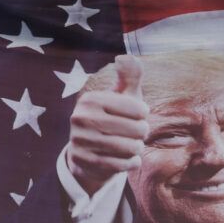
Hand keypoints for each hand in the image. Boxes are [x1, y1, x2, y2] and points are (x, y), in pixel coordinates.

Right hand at [66, 55, 149, 195]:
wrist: (87, 154)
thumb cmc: (111, 120)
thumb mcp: (121, 97)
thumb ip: (129, 76)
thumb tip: (125, 57)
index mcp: (91, 99)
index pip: (137, 108)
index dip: (144, 114)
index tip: (139, 116)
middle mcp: (81, 118)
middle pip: (135, 129)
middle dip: (143, 133)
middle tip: (139, 134)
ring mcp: (80, 141)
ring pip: (129, 148)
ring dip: (137, 149)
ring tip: (134, 146)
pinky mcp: (83, 162)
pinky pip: (120, 165)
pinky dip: (131, 164)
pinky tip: (130, 159)